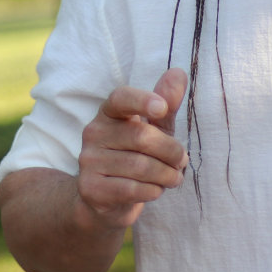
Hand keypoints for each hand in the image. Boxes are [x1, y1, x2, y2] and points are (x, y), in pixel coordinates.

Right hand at [75, 69, 187, 229]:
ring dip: (167, 175)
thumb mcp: (153, 129)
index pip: (121, 98)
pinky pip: (132, 189)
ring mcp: (89, 161)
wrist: (103, 199)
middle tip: (182, 161)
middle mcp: (93, 133)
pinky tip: (156, 190)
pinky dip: (153, 191)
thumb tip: (179, 72)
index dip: (141, 100)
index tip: (161, 108)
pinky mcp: (91, 188)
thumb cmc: (134, 156)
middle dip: (172, 151)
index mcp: (108, 113)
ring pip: (141, 166)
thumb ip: (165, 103)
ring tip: (174, 178)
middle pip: (142, 136)